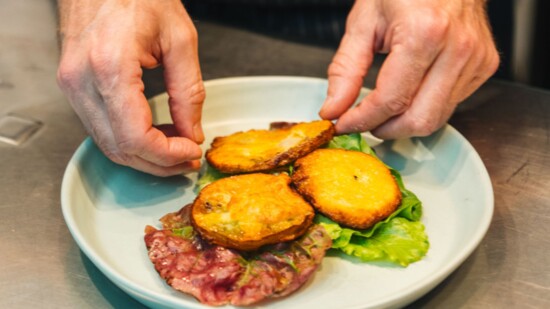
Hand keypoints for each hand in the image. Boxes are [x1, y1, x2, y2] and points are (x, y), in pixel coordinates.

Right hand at [57, 0, 204, 175]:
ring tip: (177, 147)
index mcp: (110, 66)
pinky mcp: (73, 85)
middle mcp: (82, 80)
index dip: (166, 154)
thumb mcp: (179, 39)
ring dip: (145, 154)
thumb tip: (192, 132)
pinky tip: (155, 133)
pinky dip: (130, 139)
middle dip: (159, 162)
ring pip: (108, 144)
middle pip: (119, 148)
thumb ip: (188, 92)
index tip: (191, 150)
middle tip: (188, 159)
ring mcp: (72, 85)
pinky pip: (101, 127)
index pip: (135, 137)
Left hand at [320, 0, 499, 138]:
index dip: (361, 120)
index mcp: (423, 33)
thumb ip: (345, 70)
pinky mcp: (485, 64)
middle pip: (418, 119)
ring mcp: (476, 58)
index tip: (343, 124)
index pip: (390, 100)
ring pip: (437, 117)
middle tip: (365, 122)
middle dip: (386, 129)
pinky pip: (451, 103)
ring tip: (386, 106)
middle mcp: (456, 48)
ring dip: (405, 121)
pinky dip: (426, 106)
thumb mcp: (363, 23)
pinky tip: (412, 89)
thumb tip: (334, 109)